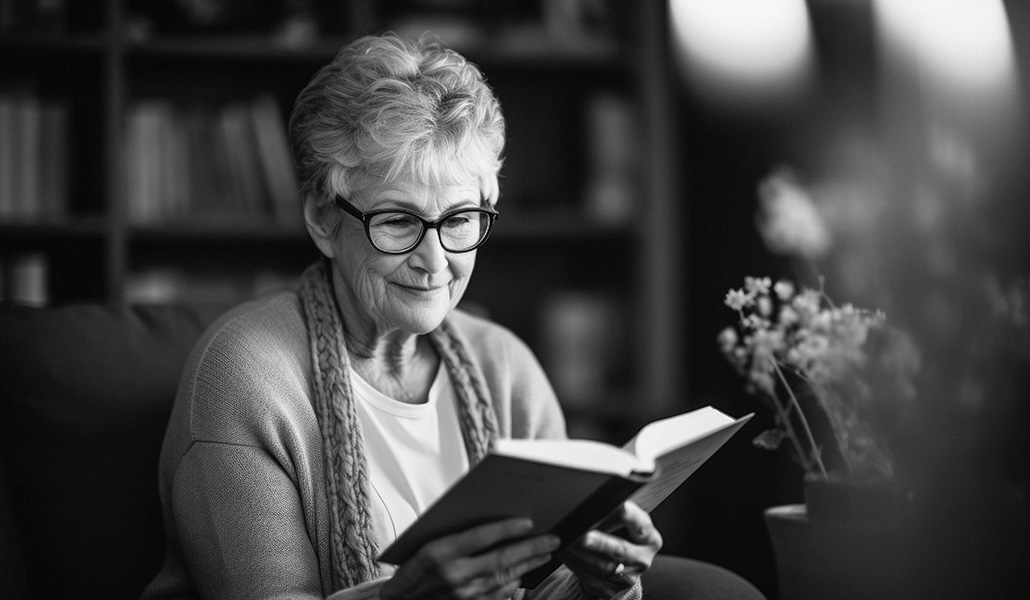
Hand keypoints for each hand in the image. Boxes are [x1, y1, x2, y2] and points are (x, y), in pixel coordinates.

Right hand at [380, 518, 559, 599]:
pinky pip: (498, 595)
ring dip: (528, 565)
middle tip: (552, 539)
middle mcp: (453, 575)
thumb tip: (492, 522)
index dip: (506, 528)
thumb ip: (455, 534)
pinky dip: (514, 583)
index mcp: (439, 553)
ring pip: (504, 578)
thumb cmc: (411, 568)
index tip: (529, 521)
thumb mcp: (425, 544)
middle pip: (500, 559)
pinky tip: (523, 574)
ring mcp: (462, 596)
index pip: (480, 536)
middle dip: (530, 548)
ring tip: (546, 554)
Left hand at [560, 502, 662, 599]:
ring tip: (567, 542)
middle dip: (600, 542)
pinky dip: (575, 565)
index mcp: (650, 538)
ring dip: (581, 554)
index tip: (616, 508)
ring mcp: (629, 577)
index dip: (628, 515)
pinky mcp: (612, 590)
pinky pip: (591, 578)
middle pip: (621, 550)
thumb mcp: (623, 523)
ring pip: (603, 567)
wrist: (618, 565)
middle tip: (584, 536)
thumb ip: (614, 514)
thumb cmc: (619, 535)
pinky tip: (566, 554)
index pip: (640, 525)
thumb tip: (594, 504)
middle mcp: (643, 559)